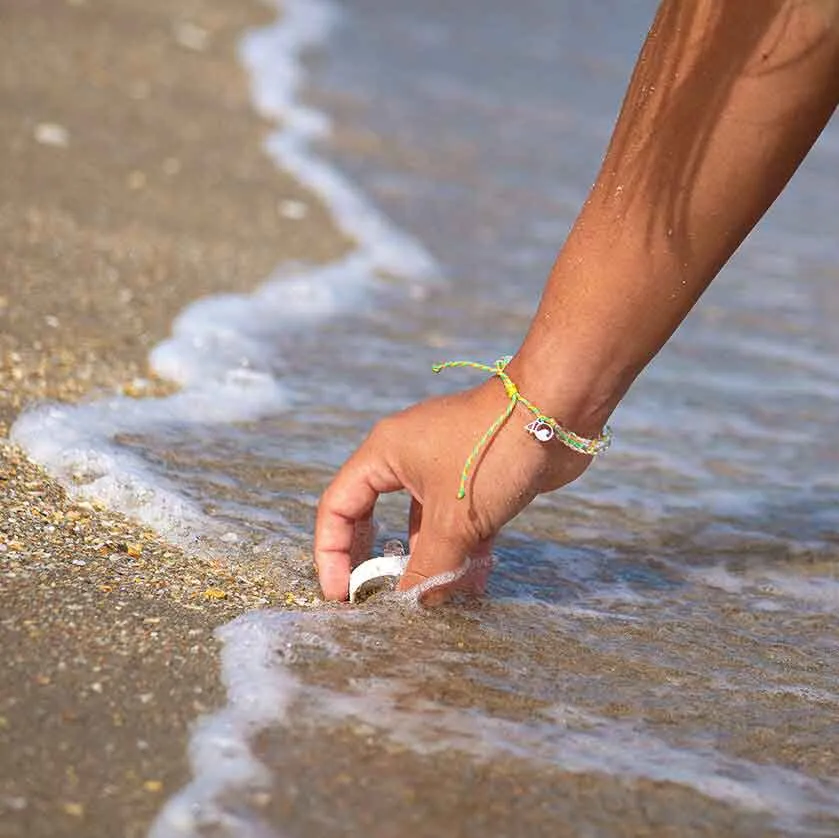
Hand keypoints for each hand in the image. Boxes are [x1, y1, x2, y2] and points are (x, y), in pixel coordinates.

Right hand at [314, 377, 593, 600]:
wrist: (557, 411)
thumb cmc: (491, 455)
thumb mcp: (453, 520)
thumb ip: (428, 568)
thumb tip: (411, 606)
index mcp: (384, 454)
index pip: (339, 506)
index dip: (333, 554)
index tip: (341, 595)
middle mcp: (407, 457)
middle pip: (376, 515)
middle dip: (379, 559)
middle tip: (376, 598)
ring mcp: (444, 466)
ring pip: (424, 523)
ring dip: (430, 562)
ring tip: (437, 602)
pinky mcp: (478, 476)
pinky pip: (458, 521)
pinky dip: (463, 551)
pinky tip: (474, 584)